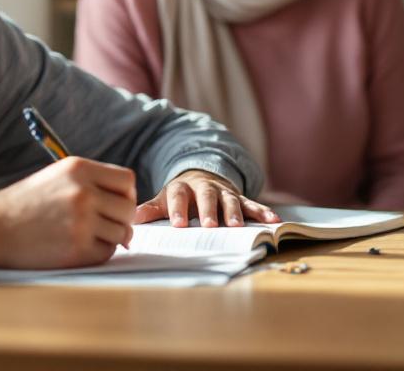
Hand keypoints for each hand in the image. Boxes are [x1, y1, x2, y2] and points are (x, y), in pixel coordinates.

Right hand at [0, 157, 135, 269]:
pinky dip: (98, 253)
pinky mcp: (77, 249)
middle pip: (128, 208)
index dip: (125, 194)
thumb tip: (126, 201)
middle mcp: (83, 192)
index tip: (115, 204)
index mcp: (79, 169)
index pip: (126, 180)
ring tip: (89, 236)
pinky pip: (106, 252)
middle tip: (107, 226)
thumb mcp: (57, 176)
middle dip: (121, 219)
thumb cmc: (23, 204)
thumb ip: (90, 182)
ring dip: (111, 238)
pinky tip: (79, 247)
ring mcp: (81, 222)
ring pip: (121, 232)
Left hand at [133, 169, 279, 227]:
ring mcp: (224, 191)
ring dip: (234, 212)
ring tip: (237, 227)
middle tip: (210, 226)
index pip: (178, 196)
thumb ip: (150, 210)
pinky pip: (253, 204)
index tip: (178, 224)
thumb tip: (129, 221)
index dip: (178, 209)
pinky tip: (273, 221)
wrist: (201, 176)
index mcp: (181, 187)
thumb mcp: (163, 199)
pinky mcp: (240, 197)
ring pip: (230, 199)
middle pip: (207, 196)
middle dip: (209, 211)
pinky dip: (263, 212)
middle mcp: (204, 187)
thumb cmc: (180, 195)